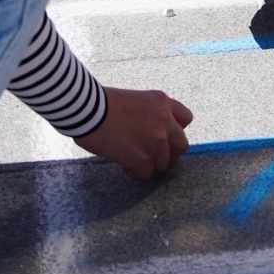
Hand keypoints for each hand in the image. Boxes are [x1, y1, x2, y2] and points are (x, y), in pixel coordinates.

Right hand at [75, 86, 192, 179]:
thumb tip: (148, 131)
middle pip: (182, 145)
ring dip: (149, 164)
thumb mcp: (136, 100)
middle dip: (170, 153)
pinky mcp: (144, 158)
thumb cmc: (102, 103)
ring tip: (131, 160)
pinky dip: (136, 172)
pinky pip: (147, 174)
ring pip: (164, 163)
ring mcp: (156, 141)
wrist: (87, 110)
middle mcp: (165, 121)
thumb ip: (150, 114)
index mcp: (163, 102)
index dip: (175, 131)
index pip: (186, 119)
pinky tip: (123, 165)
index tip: (163, 136)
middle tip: (154, 156)